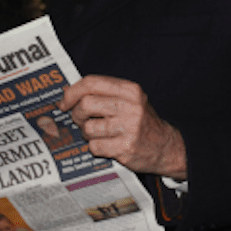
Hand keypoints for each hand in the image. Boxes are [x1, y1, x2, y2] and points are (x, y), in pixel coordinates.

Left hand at [59, 75, 186, 179]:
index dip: (72, 92)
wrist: (166, 147)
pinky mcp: (126, 148)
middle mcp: (130, 106)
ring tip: (98, 134)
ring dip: (87, 134)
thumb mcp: (130, 99)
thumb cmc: (142, 121)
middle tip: (82, 121)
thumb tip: (69, 93)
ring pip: (88, 128)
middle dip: (77, 115)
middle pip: (85, 104)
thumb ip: (104, 93)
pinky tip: (107, 145)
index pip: (91, 83)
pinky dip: (96, 148)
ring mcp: (129, 128)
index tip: (64, 102)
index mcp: (130, 90)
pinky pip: (94, 147)